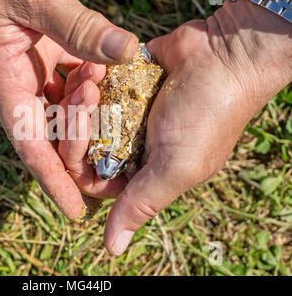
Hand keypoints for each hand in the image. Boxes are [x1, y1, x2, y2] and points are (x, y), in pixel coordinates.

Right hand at [0, 0, 138, 219]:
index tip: (77, 210)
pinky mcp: (50, 49)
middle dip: (82, 149)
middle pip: (53, 133)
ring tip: (114, 109)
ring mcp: (36, 66)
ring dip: (92, 112)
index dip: (53, 180)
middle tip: (116, 167)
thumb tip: (127, 53)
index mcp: (6, 80)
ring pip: (67, 107)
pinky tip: (108, 74)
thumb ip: (78, 26)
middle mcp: (21, 81)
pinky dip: (93, 80)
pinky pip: (75, 77)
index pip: (29, 144)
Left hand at [103, 0, 291, 255]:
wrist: (226, 55)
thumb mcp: (176, 168)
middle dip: (77, 122)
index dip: (78, 160)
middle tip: (81, 96)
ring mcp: (128, 112)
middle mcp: (132, 144)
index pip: (92, 178)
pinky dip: (91, 78)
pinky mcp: (126, 83)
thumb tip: (113, 249)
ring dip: (81, 97)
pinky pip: (96, 87)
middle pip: (84, 145)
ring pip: (85, 114)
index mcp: (142, 170)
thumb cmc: (205, 116)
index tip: (80, 130)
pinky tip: (92, 67)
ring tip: (88, 77)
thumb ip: (141, 204)